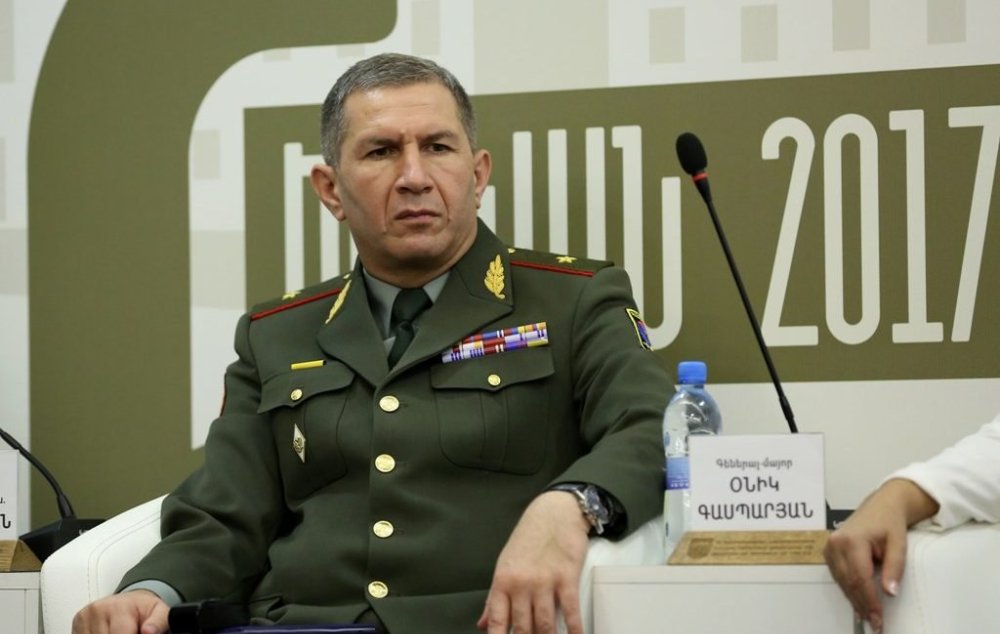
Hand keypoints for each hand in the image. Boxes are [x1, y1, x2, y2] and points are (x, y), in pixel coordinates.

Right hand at [72, 590, 169, 633]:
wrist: (129, 601)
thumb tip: (148, 632)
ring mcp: (83, 620)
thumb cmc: (142, 609)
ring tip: (120, 630)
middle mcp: (97, 611)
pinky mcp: (76, 627)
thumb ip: (158, 622)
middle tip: (130, 630)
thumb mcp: (158, 611)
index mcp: (118, 607)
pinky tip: (107, 632)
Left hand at [477, 491, 590, 633]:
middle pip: (523, 628)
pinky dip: (574, 629)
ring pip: (545, 625)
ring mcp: (544, 582)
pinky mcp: (566, 578)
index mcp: (503, 581)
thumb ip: (494, 598)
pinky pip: (570, 611)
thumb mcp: (505, 565)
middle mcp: (521, 584)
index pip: (497, 620)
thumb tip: (483, 624)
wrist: (553, 513)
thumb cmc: (529, 538)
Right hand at [824, 478, 937, 632]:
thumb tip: (890, 592)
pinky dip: (849, 589)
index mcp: (851, 540)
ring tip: (869, 614)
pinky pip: (838, 576)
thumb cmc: (889, 521)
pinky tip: (859, 600)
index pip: (860, 578)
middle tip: (876, 622)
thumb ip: (894, 568)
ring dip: (855, 599)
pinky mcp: (830, 551)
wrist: (882, 505)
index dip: (869, 601)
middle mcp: (836, 543)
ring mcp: (830, 547)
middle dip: (862, 604)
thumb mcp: (898, 543)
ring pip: (842, 582)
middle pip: (849, 583)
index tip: (879, 617)